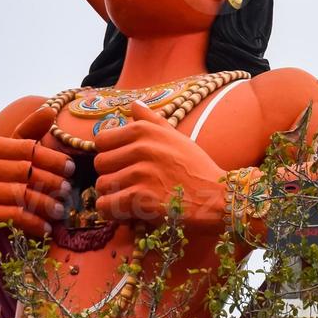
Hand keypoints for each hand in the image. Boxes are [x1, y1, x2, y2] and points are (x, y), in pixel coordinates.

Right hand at [0, 107, 73, 251]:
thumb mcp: (3, 158)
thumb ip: (26, 135)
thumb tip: (49, 110)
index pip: (28, 148)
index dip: (53, 159)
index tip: (71, 170)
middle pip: (26, 171)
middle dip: (52, 183)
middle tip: (67, 193)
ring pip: (20, 194)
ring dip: (46, 204)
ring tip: (60, 211)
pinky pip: (10, 215)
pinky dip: (32, 223)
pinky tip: (45, 228)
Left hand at [92, 101, 226, 228]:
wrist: (218, 197)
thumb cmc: (197, 168)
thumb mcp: (177, 138)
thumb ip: (152, 121)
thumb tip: (134, 105)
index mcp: (146, 131)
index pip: (102, 140)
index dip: (110, 154)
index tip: (124, 164)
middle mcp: (142, 148)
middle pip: (100, 164)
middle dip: (112, 176)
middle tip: (131, 184)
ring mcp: (141, 173)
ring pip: (102, 186)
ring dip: (114, 195)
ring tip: (133, 198)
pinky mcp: (141, 198)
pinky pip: (106, 205)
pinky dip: (114, 212)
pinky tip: (130, 211)